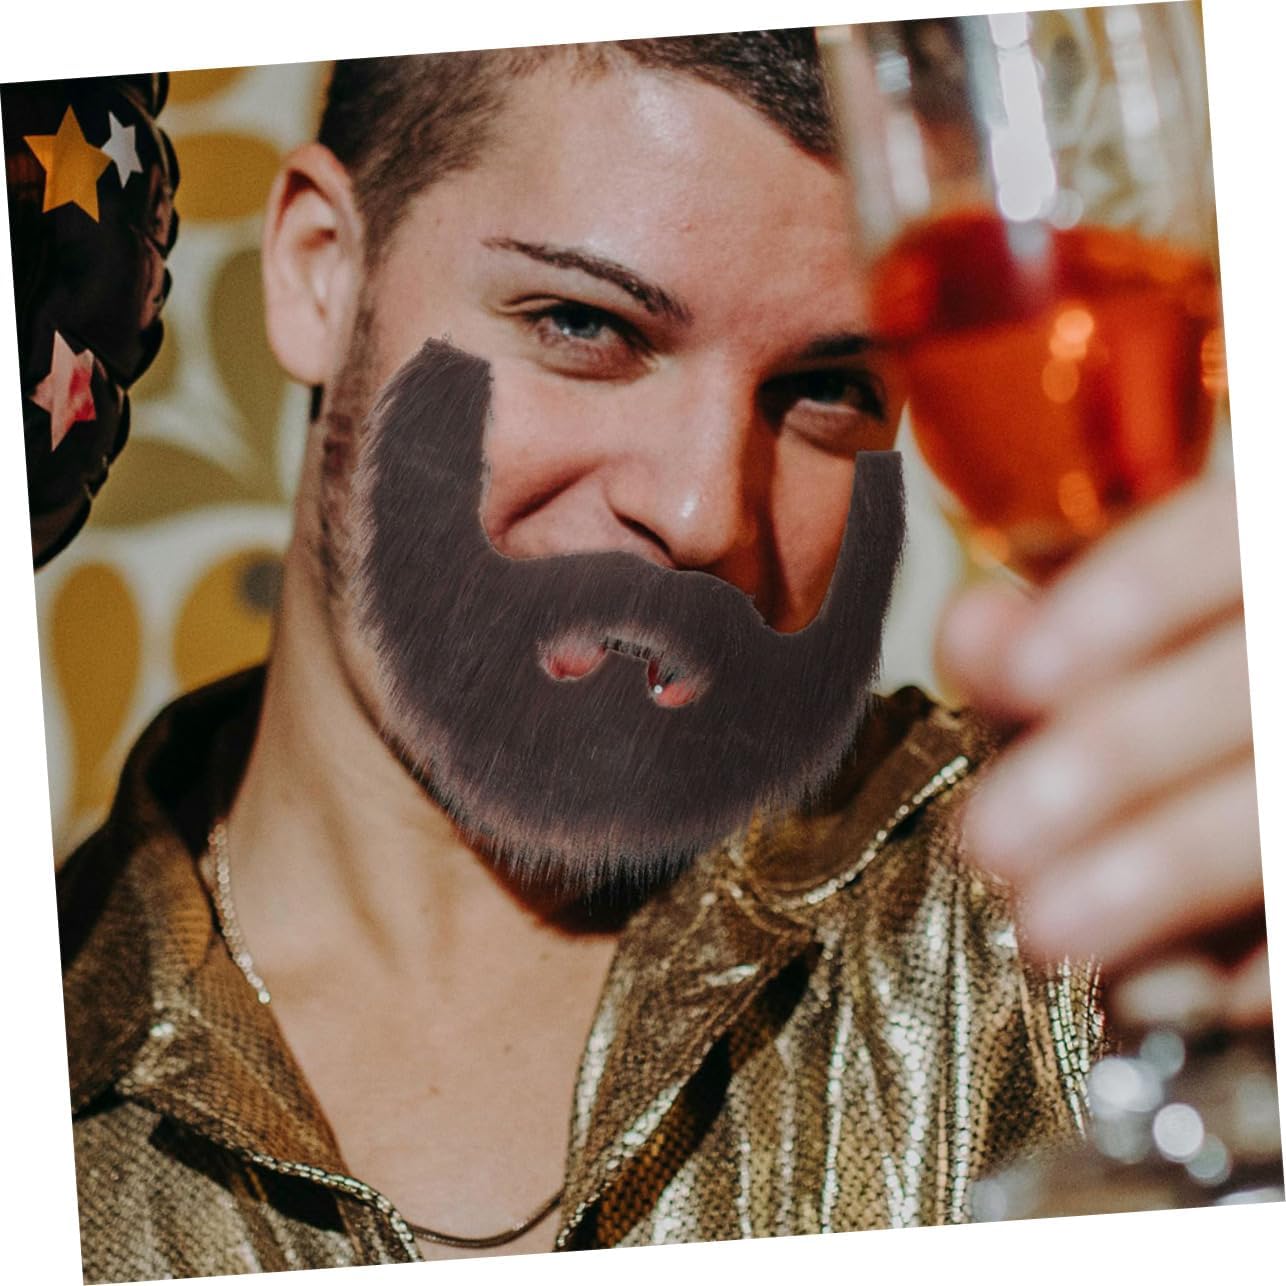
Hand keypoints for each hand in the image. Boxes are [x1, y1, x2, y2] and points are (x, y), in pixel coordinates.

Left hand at [936, 473, 1268, 1029]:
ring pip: (1277, 810)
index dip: (1137, 591)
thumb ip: (1049, 630)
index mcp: (1271, 538)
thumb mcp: (1122, 634)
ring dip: (1167, 870)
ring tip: (1050, 930)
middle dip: (1119, 754)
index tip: (1027, 671)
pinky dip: (1264, 961)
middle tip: (992, 837)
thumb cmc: (1185, 677)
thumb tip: (975, 633)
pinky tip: (1187, 992)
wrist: (1249, 732)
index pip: (1229, 528)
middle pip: (1255, 679)